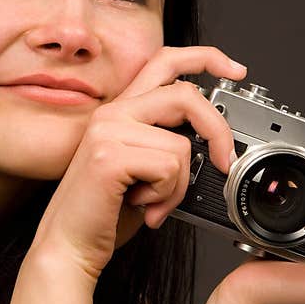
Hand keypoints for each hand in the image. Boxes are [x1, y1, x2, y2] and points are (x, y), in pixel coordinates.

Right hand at [31, 46, 246, 279]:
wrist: (68, 246)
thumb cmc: (105, 214)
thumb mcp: (142, 170)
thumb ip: (167, 145)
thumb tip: (211, 143)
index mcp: (121, 110)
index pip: (165, 61)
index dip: (206, 57)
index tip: (235, 69)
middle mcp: (113, 113)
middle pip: (185, 95)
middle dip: (216, 131)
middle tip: (224, 162)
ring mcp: (108, 131)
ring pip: (181, 146)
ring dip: (178, 185)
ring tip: (154, 202)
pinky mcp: (110, 156)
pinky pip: (169, 168)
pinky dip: (167, 196)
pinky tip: (143, 206)